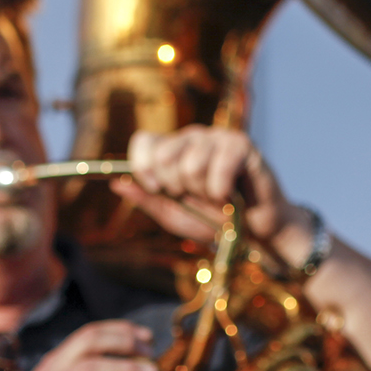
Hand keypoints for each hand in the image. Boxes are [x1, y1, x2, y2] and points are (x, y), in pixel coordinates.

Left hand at [115, 127, 310, 263]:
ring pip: (191, 164)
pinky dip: (221, 191)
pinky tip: (230, 195)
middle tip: (195, 196)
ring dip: (203, 192)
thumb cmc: (212, 220)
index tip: (158, 189)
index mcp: (172, 147)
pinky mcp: (241, 145)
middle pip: (164, 155)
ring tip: (216, 197)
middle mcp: (192, 136)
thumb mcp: (172, 214)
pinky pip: (219, 168)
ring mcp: (217, 137)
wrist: (254, 234)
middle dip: (176, 186)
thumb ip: (146, 198)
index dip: (144, 167)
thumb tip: (116, 184)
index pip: (143, 141)